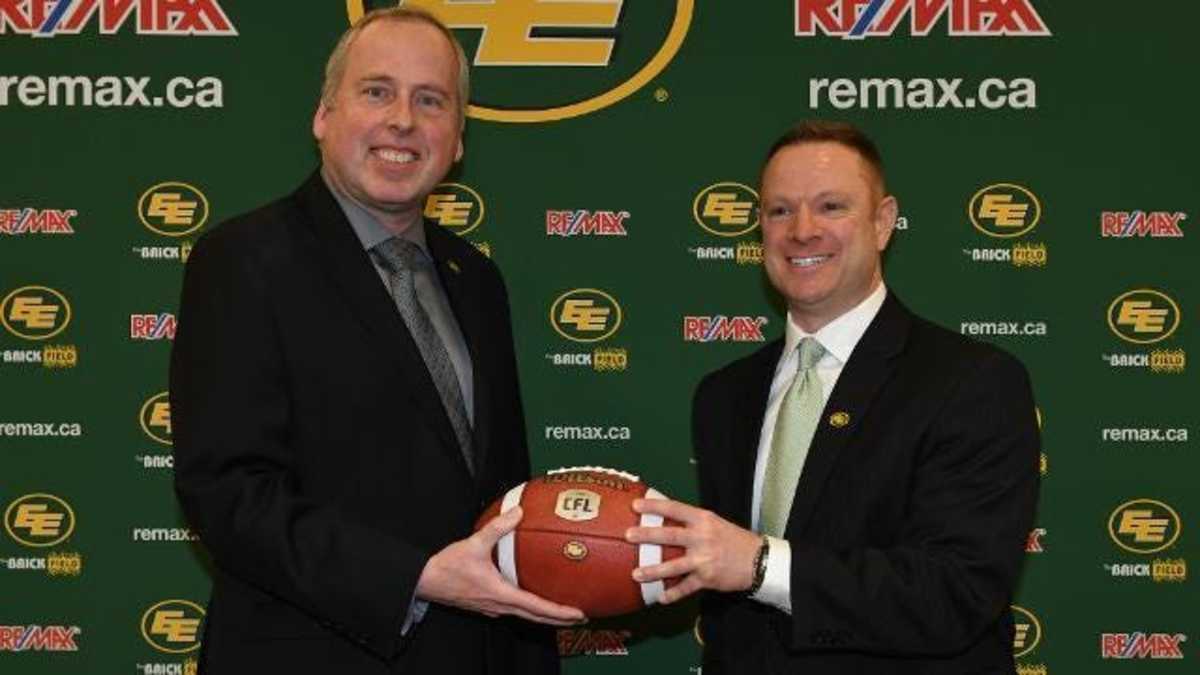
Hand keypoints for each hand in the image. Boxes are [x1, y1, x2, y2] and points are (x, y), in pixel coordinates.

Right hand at [415, 506, 585, 624]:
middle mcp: (500, 605)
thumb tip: (518, 511)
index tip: (578, 613)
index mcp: (501, 594)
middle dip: (559, 619)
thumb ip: (497, 528)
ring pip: (525, 616)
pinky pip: (514, 609)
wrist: (425, 581)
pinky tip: (533, 597)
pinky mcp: (487, 604)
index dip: (559, 612)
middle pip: (536, 618)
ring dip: (545, 615)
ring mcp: (493, 607)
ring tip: (563, 611)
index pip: (537, 608)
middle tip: (580, 616)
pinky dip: (530, 608)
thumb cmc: (447, 567)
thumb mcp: (474, 543)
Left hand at [625, 498, 761, 603]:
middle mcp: (702, 537)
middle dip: (647, 535)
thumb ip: (693, 523)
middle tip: (628, 535)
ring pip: (673, 565)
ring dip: (653, 571)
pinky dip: (673, 593)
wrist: (758, 560)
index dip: (654, 506)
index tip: (635, 505)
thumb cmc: (733, 539)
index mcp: (703, 520)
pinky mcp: (707, 578)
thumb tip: (666, 520)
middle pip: (670, 535)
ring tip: (635, 574)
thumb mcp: (715, 524)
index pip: (675, 508)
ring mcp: (704, 559)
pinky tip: (661, 597)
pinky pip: (686, 588)